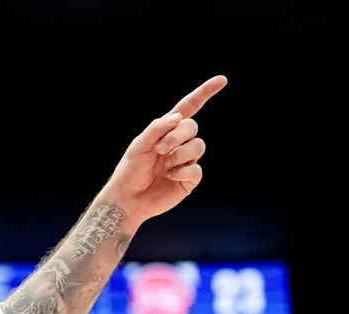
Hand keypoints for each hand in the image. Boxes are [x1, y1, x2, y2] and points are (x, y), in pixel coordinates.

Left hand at [102, 75, 227, 223]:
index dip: (204, 93)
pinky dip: (182, 172)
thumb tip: (178, 117)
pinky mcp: (189, 179)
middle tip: (159, 149)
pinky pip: (196, 169)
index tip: (222, 80)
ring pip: (198, 146)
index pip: (189, 107)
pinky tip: (169, 177)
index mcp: (167, 130)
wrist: (127, 198)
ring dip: (178, 154)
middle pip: (192, 127)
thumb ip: (157, 128)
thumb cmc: (130, 171)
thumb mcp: (139, 145)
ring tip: (163, 166)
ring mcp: (186, 160)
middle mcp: (180, 143)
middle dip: (176, 136)